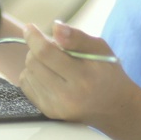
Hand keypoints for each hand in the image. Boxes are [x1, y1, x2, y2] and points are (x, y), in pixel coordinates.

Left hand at [19, 21, 140, 125]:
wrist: (115, 108)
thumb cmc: (108, 74)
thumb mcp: (100, 49)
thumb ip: (77, 37)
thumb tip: (55, 27)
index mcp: (83, 77)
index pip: (45, 53)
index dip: (34, 37)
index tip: (29, 27)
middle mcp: (67, 95)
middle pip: (33, 62)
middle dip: (37, 49)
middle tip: (52, 48)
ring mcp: (56, 107)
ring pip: (27, 73)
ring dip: (35, 62)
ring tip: (53, 63)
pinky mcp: (48, 112)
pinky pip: (26, 86)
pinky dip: (32, 75)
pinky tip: (48, 75)